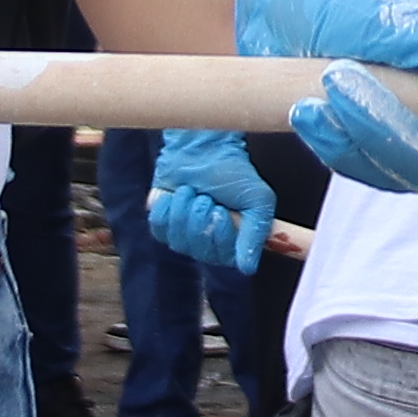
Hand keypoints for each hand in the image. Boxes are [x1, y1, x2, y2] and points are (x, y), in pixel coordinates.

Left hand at [145, 130, 278, 276]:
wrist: (204, 149)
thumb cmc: (234, 173)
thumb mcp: (258, 200)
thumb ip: (256, 233)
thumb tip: (247, 268)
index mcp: (233, 244)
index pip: (223, 256)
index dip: (219, 234)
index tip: (221, 210)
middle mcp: (208, 246)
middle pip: (198, 249)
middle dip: (200, 216)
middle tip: (206, 197)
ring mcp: (183, 237)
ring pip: (178, 239)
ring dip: (184, 209)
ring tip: (191, 190)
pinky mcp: (163, 225)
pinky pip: (159, 228)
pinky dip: (166, 207)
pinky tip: (174, 195)